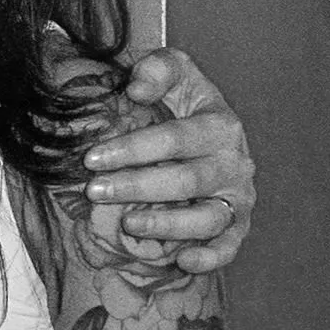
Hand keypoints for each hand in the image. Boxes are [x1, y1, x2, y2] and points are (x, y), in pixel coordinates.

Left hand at [81, 47, 254, 271]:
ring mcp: (238, 197)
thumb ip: (158, 68)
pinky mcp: (237, 226)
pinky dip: (210, 258)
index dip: (134, 148)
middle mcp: (235, 162)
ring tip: (128, 224)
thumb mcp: (176, 75)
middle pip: (188, 180)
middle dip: (138, 186)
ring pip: (208, 218)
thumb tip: (136, 88)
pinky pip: (228, 247)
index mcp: (221, 124)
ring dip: (167, 225)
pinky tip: (182, 261)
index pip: (177, 137)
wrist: (211, 138)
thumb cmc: (184, 107)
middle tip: (94, 191)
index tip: (92, 157)